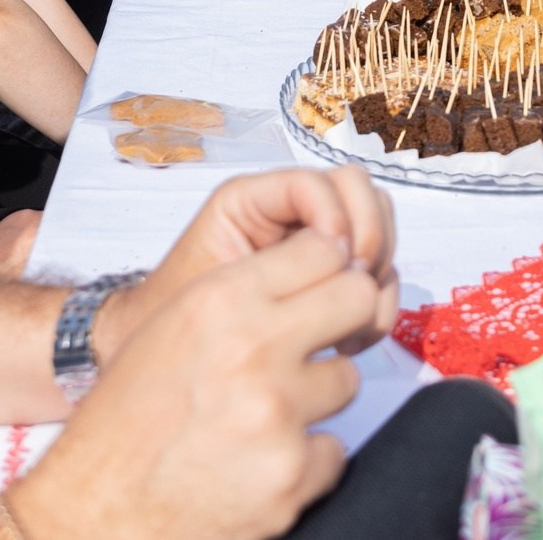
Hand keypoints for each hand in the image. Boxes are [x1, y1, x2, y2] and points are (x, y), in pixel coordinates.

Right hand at [11, 229, 384, 539]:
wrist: (99, 511)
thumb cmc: (125, 423)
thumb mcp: (172, 327)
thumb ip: (241, 295)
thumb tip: (311, 274)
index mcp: (220, 302)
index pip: (322, 248)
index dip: (328, 269)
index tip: (323, 288)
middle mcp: (253, 349)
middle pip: (356, 299)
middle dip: (343, 320)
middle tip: (317, 343)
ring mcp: (277, 414)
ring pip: (346, 380)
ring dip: (315, 399)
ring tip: (261, 417)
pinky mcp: (292, 475)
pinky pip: (333, 450)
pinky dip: (304, 460)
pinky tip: (257, 462)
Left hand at [98, 167, 396, 365]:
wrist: (162, 360)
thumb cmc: (174, 320)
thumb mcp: (215, 285)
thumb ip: (271, 261)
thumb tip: (341, 255)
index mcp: (254, 200)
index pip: (323, 182)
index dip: (339, 217)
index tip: (337, 263)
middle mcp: (291, 213)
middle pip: (362, 195)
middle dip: (370, 240)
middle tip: (354, 288)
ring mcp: (317, 244)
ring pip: (380, 231)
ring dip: (378, 274)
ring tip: (352, 322)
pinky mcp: (332, 279)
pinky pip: (377, 273)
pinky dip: (376, 302)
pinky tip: (350, 339)